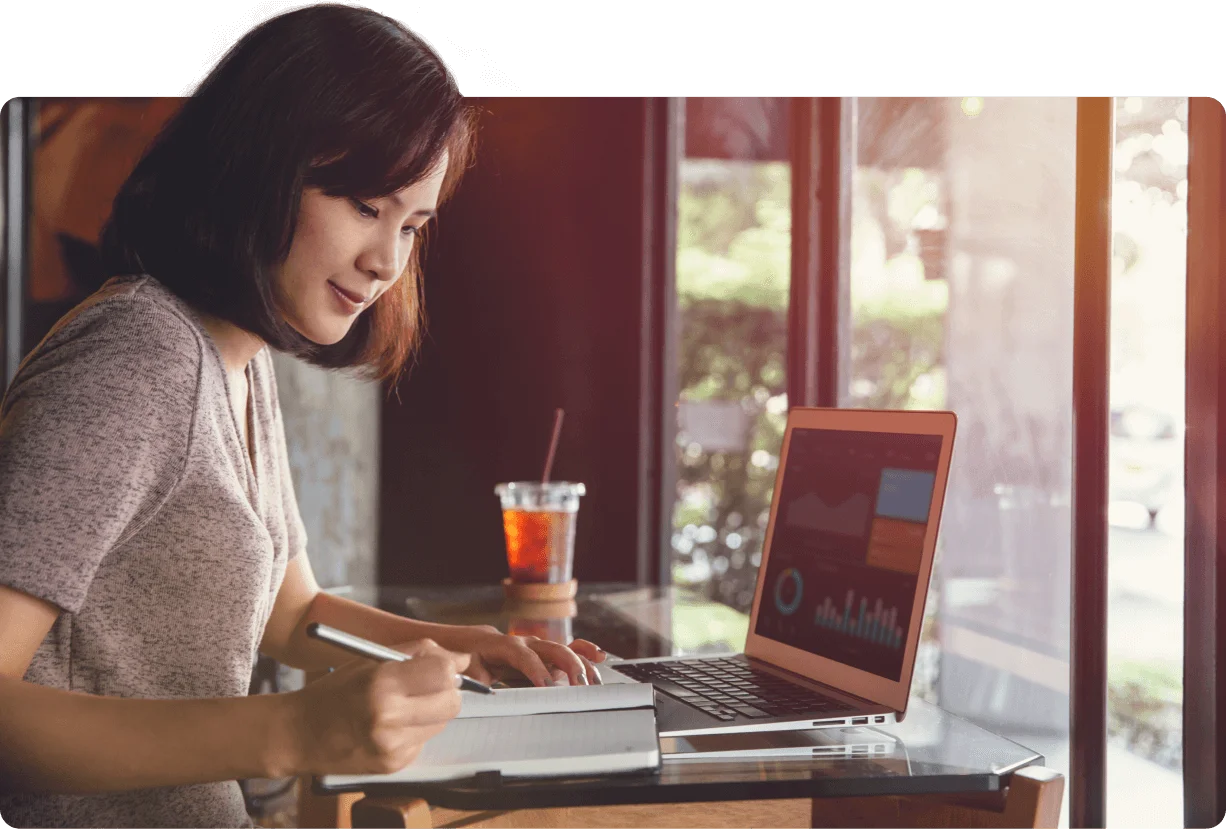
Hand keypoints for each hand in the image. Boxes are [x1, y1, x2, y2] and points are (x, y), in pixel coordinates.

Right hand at [288, 638, 469, 775]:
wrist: (300, 734)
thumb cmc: (336, 690)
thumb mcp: (371, 659)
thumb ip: (417, 652)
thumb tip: (459, 658)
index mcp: (382, 684)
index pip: (443, 673)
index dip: (448, 667)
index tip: (443, 665)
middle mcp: (389, 718)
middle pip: (452, 702)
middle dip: (447, 691)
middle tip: (429, 685)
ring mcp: (393, 746)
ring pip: (441, 723)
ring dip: (432, 710)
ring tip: (403, 705)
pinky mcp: (394, 765)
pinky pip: (424, 740)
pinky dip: (416, 729)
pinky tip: (391, 725)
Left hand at [442, 625, 607, 687]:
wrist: (460, 642)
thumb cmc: (460, 656)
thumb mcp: (460, 667)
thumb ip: (470, 675)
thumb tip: (480, 686)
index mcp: (501, 644)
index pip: (523, 655)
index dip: (536, 670)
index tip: (547, 687)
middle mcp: (523, 642)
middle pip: (550, 649)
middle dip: (567, 666)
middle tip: (579, 686)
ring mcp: (534, 646)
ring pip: (562, 650)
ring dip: (580, 664)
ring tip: (594, 680)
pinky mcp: (540, 654)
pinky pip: (565, 650)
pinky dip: (583, 652)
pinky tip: (600, 657)